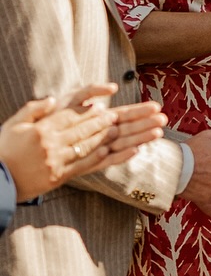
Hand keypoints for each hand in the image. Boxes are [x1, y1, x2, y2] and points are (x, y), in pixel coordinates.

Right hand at [0, 87, 163, 201]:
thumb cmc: (3, 150)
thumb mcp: (14, 124)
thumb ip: (34, 109)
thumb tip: (54, 99)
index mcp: (43, 130)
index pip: (73, 117)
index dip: (91, 111)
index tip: (107, 108)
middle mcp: (53, 145)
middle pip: (87, 130)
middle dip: (110, 122)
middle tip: (129, 115)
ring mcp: (58, 162)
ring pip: (91, 147)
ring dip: (115, 138)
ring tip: (133, 130)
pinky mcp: (60, 177)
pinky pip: (88, 165)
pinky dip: (106, 158)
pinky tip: (121, 152)